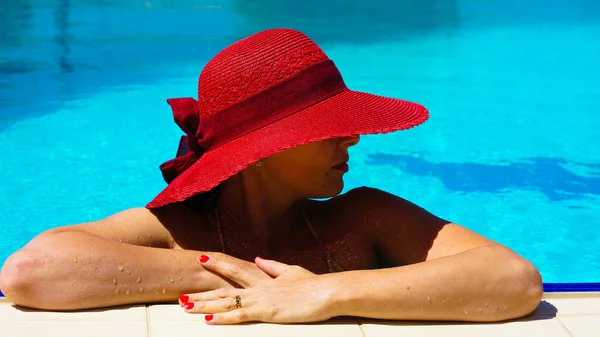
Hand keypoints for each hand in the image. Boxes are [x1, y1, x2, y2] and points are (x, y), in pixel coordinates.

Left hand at [181, 255, 337, 323]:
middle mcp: (257, 287)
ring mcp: (260, 299)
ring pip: (225, 302)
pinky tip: (207, 320)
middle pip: (222, 288)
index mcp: (263, 278)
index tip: (201, 258)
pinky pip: (239, 316)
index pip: (234, 269)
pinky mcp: (266, 312)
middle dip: (201, 292)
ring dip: (204, 305)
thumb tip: (258, 258)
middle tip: (180, 293)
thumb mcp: (291, 272)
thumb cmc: (313, 284)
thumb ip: (272, 266)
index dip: (217, 264)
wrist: (326, 292)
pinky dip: (222, 318)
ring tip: (185, 306)